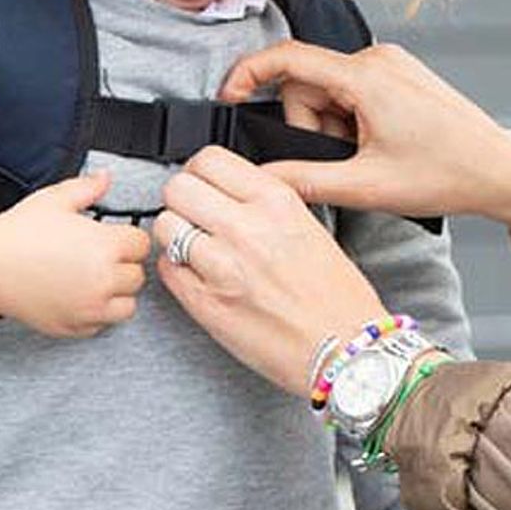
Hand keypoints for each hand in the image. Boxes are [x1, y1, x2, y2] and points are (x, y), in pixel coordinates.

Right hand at [0, 172, 149, 337]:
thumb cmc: (17, 234)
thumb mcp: (55, 200)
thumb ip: (87, 188)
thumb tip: (104, 178)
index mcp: (106, 246)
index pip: (142, 245)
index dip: (128, 238)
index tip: (114, 238)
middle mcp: (103, 280)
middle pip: (137, 275)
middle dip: (122, 265)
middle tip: (100, 257)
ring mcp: (90, 308)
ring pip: (127, 305)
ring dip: (117, 293)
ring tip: (95, 279)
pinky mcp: (75, 327)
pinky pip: (102, 324)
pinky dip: (96, 313)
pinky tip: (79, 296)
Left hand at [152, 146, 387, 396]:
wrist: (345, 350)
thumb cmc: (338, 297)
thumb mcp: (309, 227)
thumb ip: (266, 205)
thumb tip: (230, 194)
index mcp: (276, 202)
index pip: (209, 159)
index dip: (200, 172)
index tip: (204, 185)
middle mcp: (246, 227)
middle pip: (177, 187)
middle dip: (182, 200)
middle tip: (194, 215)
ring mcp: (221, 266)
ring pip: (165, 226)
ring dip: (176, 236)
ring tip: (196, 249)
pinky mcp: (205, 304)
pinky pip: (167, 268)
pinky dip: (177, 270)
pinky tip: (200, 277)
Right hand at [219, 42, 510, 230]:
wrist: (499, 170)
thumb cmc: (446, 175)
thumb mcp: (365, 186)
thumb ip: (303, 179)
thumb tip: (261, 176)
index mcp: (366, 78)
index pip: (288, 59)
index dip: (249, 75)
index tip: (228, 97)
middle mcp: (378, 59)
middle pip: (309, 83)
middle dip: (311, 125)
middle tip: (343, 162)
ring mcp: (392, 64)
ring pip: (331, 89)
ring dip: (333, 126)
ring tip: (367, 158)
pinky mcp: (401, 74)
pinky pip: (354, 89)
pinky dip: (352, 119)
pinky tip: (378, 146)